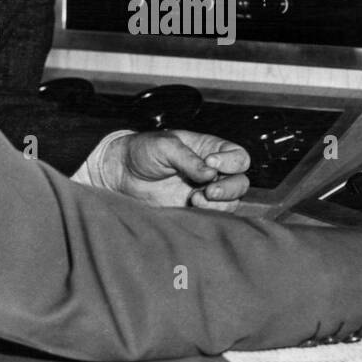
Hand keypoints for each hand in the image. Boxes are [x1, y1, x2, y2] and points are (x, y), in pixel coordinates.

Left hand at [101, 130, 250, 209]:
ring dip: (220, 202)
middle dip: (230, 187)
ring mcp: (204, 191)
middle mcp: (212, 172)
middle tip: (208, 190)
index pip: (238, 156)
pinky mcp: (193, 209)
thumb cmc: (143, 152)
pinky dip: (209, 213)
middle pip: (240, 181)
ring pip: (231, 201)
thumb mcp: (165, 146)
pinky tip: (191, 206)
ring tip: (195, 198)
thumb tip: (210, 174)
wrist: (121, 174)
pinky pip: (214, 215)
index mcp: (209, 149)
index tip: (211, 163)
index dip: (231, 162)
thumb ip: (189, 159)